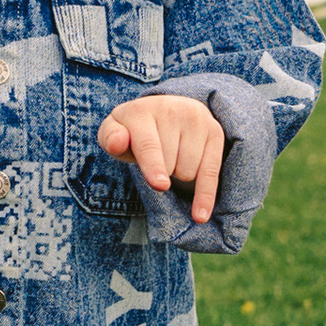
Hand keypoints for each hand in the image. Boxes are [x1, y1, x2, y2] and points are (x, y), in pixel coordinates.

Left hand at [98, 93, 227, 221]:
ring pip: (189, 170)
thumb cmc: (134, 131)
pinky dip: (205, 196)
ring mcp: (196, 118)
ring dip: (177, 175)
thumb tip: (117, 143)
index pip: (149, 145)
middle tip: (155, 158)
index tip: (160, 185)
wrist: (164, 110)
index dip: (153, 167)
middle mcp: (172, 109)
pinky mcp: (214, 131)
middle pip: (169, 163)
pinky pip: (211, 172)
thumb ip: (111, 139)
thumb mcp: (114, 132)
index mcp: (142, 110)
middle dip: (160, 172)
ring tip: (171, 157)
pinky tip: (200, 215)